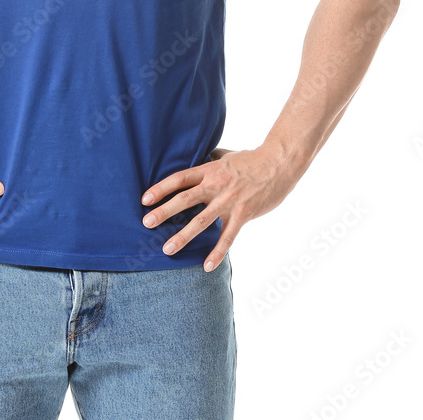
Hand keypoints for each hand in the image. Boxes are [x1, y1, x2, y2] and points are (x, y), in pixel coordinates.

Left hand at [141, 143, 299, 269]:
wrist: (278, 164)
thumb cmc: (251, 159)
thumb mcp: (226, 156)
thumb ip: (210, 161)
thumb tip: (199, 160)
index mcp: (209, 170)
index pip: (179, 179)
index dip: (161, 188)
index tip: (144, 199)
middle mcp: (215, 185)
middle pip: (184, 199)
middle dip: (164, 212)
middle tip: (146, 223)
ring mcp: (229, 201)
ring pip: (201, 221)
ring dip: (183, 236)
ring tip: (167, 249)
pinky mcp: (243, 214)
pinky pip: (227, 237)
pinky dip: (217, 253)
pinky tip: (206, 266)